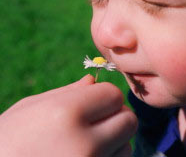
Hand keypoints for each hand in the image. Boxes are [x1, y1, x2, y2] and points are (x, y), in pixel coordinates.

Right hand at [0, 75, 137, 156]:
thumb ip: (67, 93)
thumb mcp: (30, 108)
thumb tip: (93, 81)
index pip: (113, 95)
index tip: (95, 101)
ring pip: (127, 145)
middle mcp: (85, 143)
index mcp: (67, 113)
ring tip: (90, 142)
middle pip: (128, 120)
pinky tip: (89, 156)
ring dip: (116, 140)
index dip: (106, 95)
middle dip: (117, 116)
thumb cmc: (7, 139)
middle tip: (99, 120)